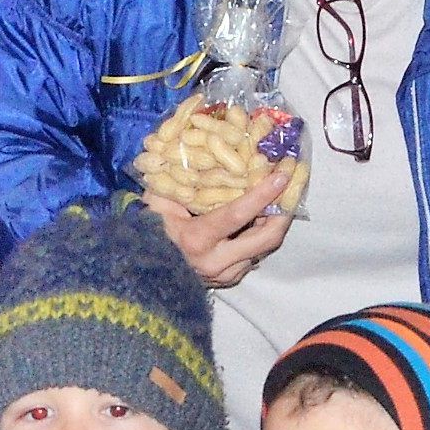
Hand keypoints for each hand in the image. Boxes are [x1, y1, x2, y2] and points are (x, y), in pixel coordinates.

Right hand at [144, 166, 296, 289]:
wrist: (139, 269)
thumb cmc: (146, 228)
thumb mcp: (157, 199)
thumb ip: (181, 179)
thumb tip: (205, 148)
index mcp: (196, 240)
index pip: (238, 215)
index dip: (263, 194)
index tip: (282, 175)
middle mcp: (215, 262)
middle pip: (265, 239)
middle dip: (283, 212)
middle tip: (290, 188)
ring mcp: (224, 275)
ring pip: (263, 249)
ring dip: (274, 223)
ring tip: (279, 198)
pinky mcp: (229, 280)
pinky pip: (253, 255)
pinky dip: (260, 235)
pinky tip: (260, 217)